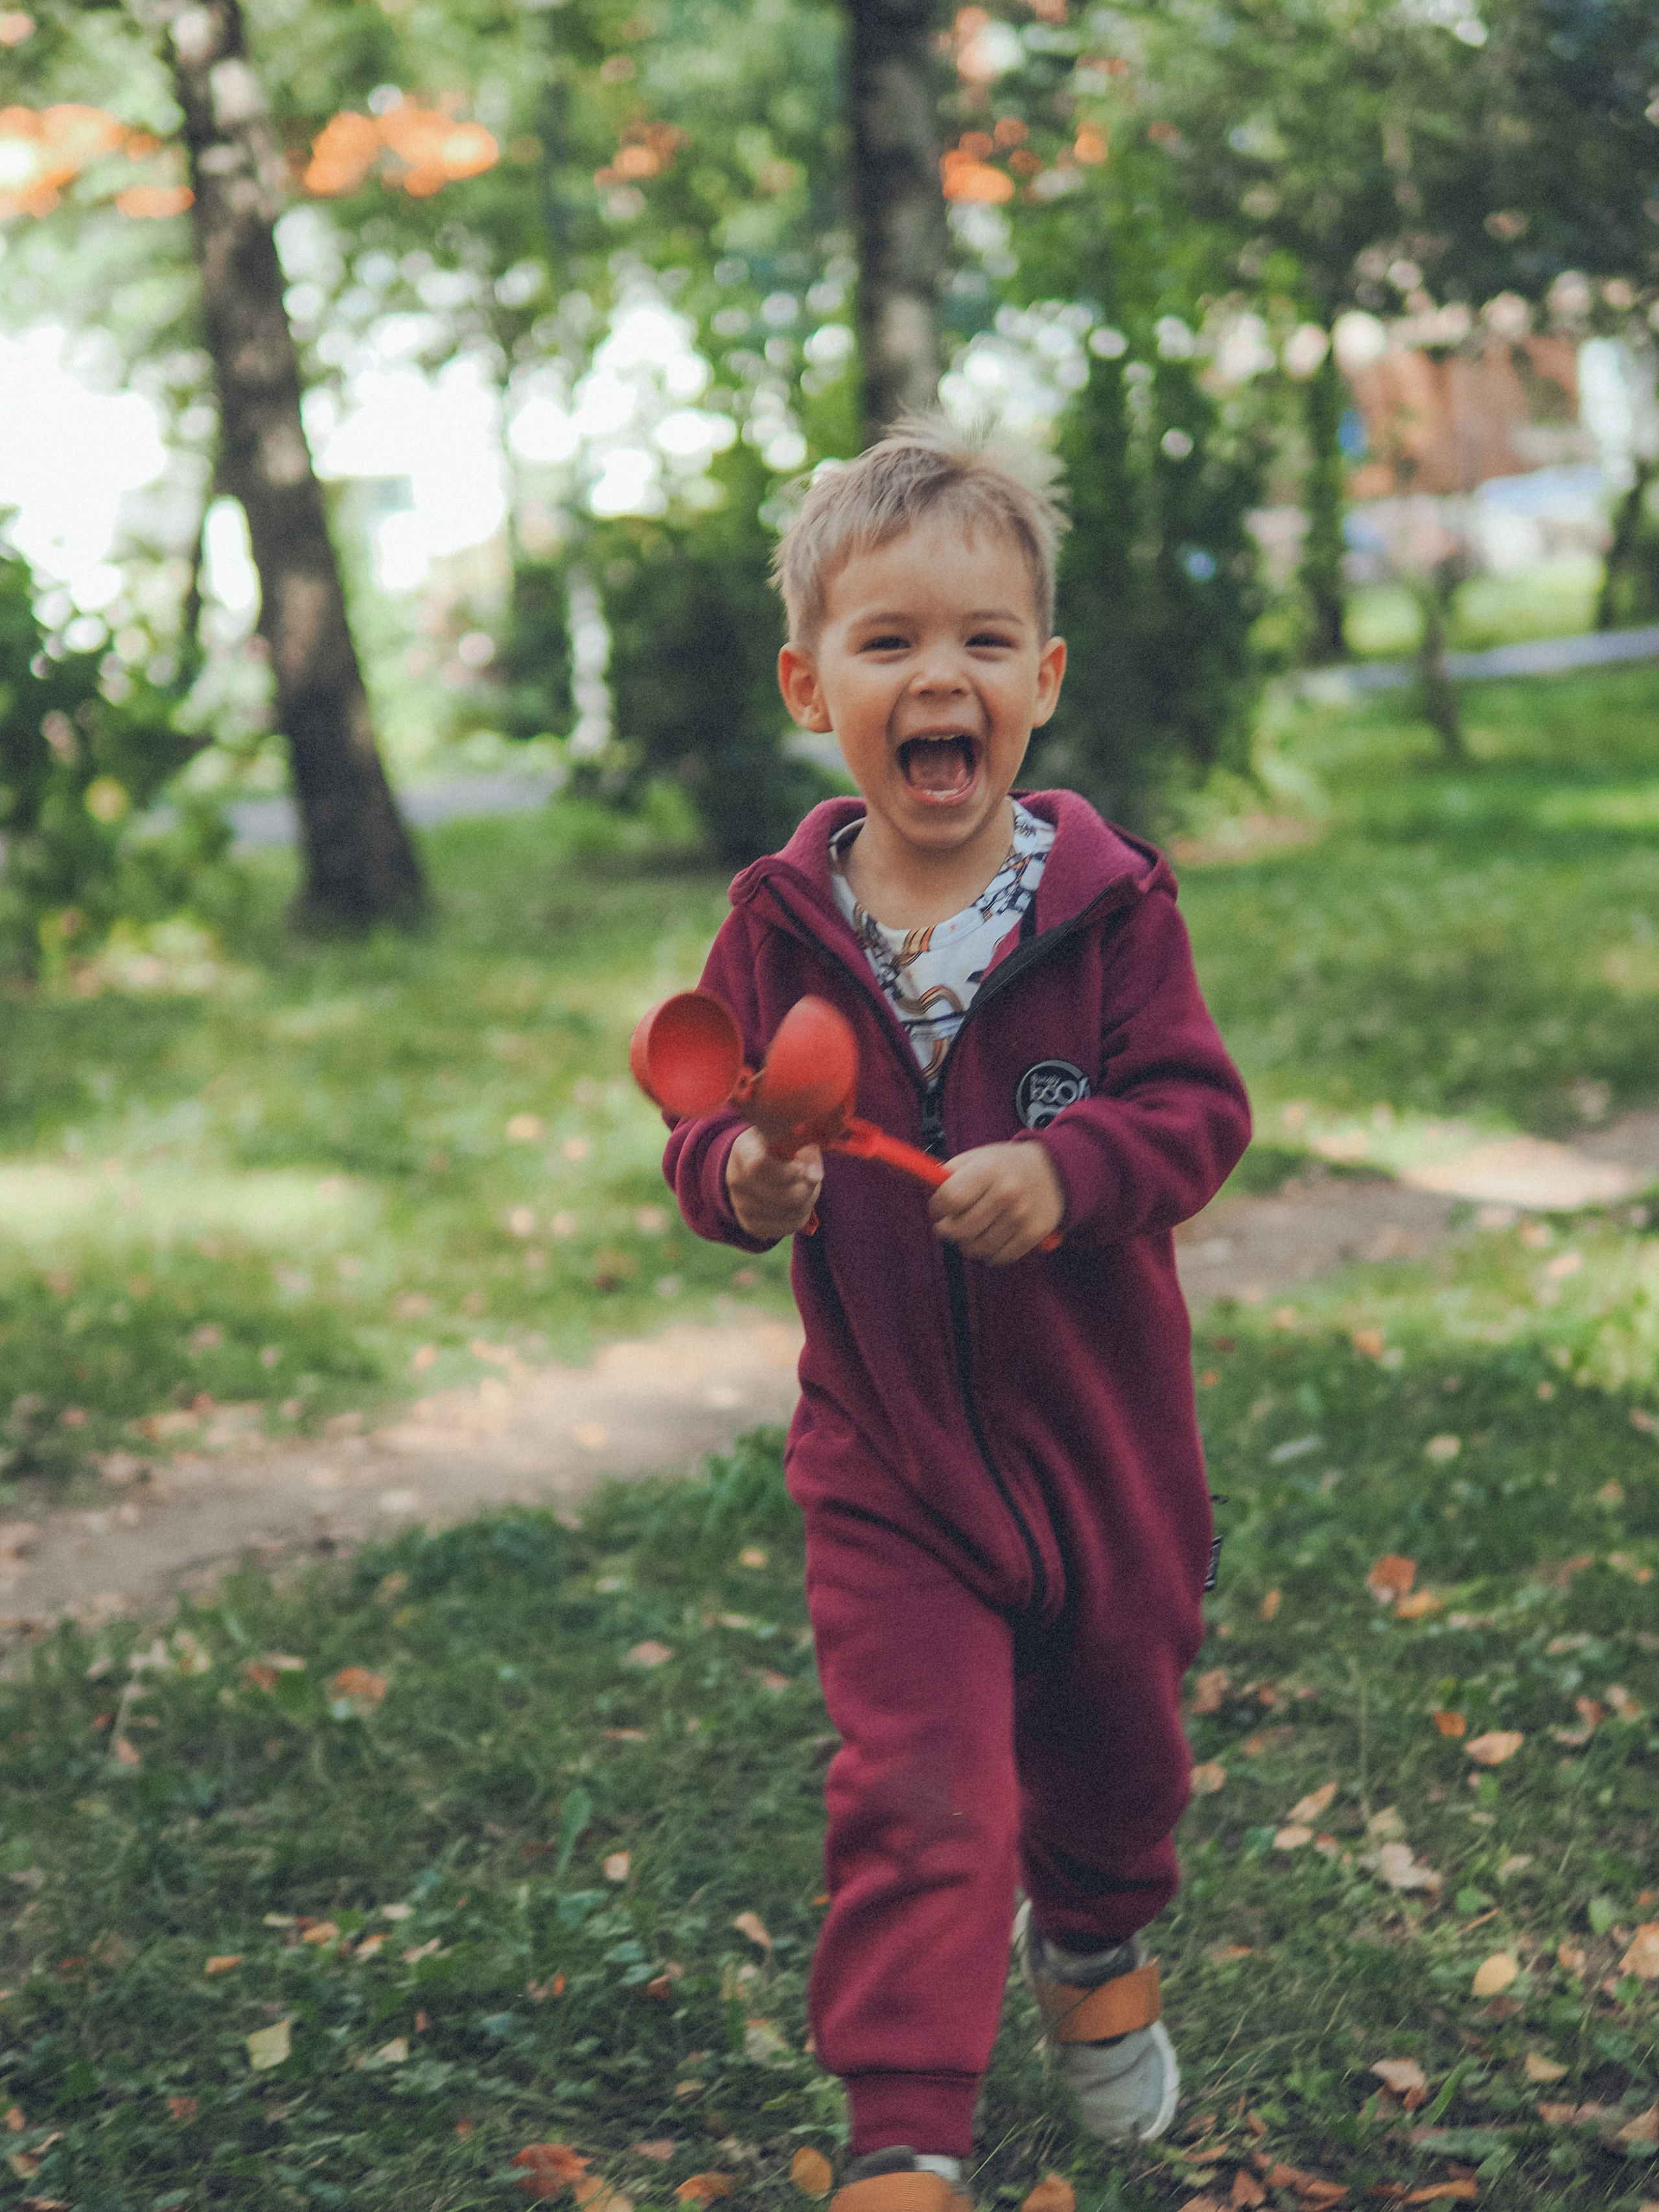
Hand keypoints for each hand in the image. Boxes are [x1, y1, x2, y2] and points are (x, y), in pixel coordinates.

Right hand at [725, 1127, 823, 1240]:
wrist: (758, 1166)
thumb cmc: (780, 1149)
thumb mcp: (793, 1140)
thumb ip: (807, 1153)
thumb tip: (815, 1176)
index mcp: (744, 1150)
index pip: (759, 1166)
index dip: (788, 1172)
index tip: (801, 1167)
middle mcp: (736, 1179)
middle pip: (782, 1196)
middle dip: (807, 1189)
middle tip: (813, 1179)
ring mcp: (740, 1204)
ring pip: (789, 1213)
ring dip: (807, 1202)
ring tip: (807, 1188)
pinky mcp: (749, 1224)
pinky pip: (786, 1228)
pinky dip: (800, 1217)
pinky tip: (799, 1204)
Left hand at [929, 1141, 1063, 1264]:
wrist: (1054, 1170)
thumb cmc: (1007, 1165)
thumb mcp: (977, 1157)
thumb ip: (950, 1173)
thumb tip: (925, 1189)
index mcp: (988, 1170)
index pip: (950, 1199)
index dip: (937, 1208)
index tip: (938, 1209)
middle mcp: (1006, 1193)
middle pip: (960, 1229)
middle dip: (947, 1229)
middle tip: (948, 1224)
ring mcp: (1021, 1216)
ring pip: (976, 1248)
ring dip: (966, 1244)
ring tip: (969, 1232)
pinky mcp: (1033, 1234)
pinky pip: (999, 1258)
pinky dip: (988, 1254)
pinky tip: (988, 1240)